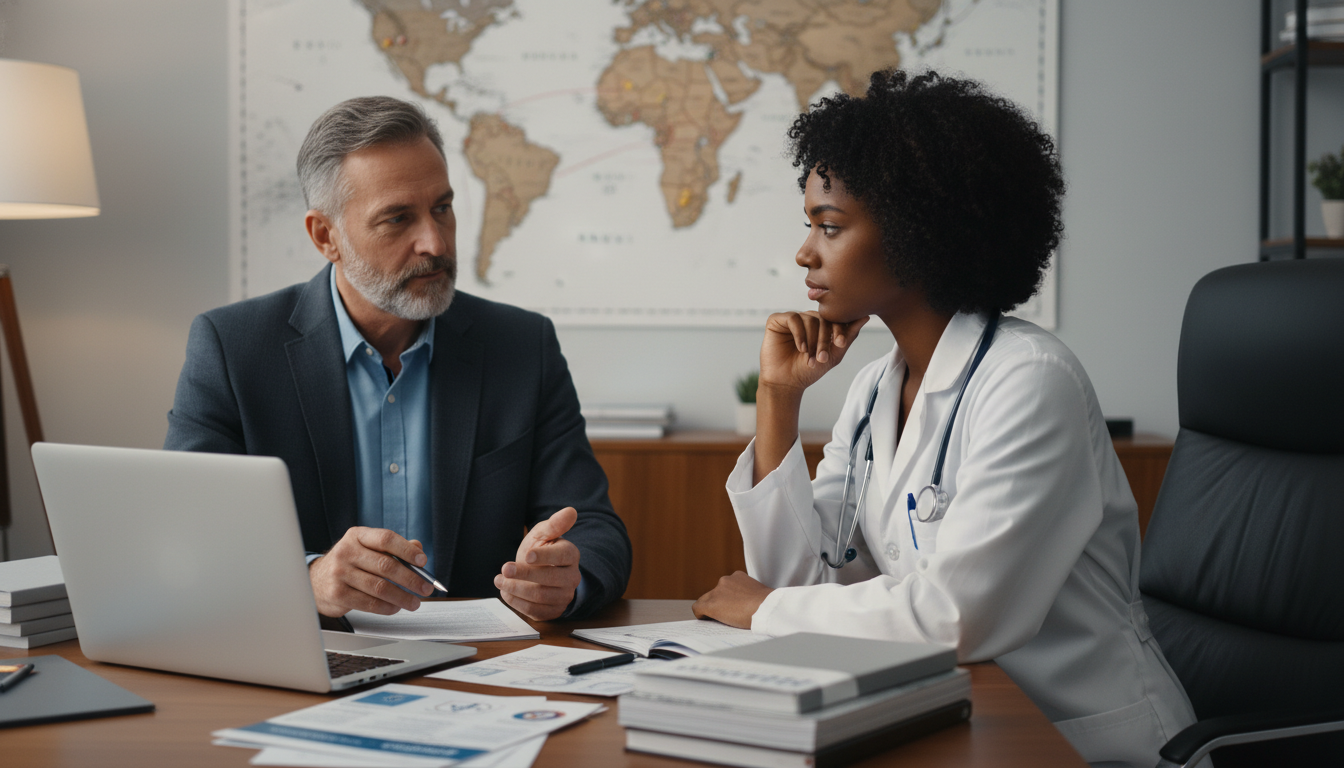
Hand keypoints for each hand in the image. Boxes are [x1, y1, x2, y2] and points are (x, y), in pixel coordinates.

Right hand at [308, 527, 433, 616]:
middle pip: (386, 565)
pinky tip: (395, 607)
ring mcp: (340, 573)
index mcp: (357, 536)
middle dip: (411, 579)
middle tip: (425, 588)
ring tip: (414, 602)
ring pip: (379, 587)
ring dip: (402, 597)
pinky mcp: (337, 593)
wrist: (316, 581)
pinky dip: (387, 607)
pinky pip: (368, 603)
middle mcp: (346, 551)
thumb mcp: (368, 549)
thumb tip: (418, 549)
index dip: (407, 550)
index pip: (386, 539)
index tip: (423, 561)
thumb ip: (394, 548)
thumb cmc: (349, 564)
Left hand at [495, 507, 581, 621]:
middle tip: (505, 568)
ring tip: (499, 580)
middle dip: (525, 574)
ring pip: (541, 596)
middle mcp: (572, 577)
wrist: (536, 571)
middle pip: (551, 579)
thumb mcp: (543, 533)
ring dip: (516, 589)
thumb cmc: (539, 549)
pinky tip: (506, 593)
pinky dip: (517, 603)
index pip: (562, 556)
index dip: (544, 556)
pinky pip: (536, 611)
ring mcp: (564, 596)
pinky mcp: (554, 611)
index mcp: (571, 555)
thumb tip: (571, 511)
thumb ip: (554, 524)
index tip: (526, 555)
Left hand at [691, 571, 773, 628]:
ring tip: (718, 619)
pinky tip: (706, 619)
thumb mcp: (758, 594)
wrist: (766, 608)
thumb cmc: (767, 604)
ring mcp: (717, 592)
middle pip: (715, 593)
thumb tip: (746, 605)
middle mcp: (725, 581)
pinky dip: (701, 614)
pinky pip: (698, 608)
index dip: (727, 598)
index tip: (731, 606)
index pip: (726, 587)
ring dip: (711, 608)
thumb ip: (748, 595)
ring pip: (706, 600)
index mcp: (738, 577)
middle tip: (725, 614)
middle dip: (719, 603)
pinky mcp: (711, 604)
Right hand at [759, 311, 867, 394]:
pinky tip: (800, 348)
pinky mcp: (777, 320)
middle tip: (822, 357)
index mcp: (820, 325)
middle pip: (822, 318)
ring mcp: (792, 319)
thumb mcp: (833, 355)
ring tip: (809, 357)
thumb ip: (848, 336)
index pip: (834, 319)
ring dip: (812, 340)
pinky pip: (793, 318)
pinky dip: (799, 334)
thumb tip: (865, 316)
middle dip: (825, 339)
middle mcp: (806, 319)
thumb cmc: (808, 370)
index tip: (840, 344)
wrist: (786, 383)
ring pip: (809, 319)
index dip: (839, 329)